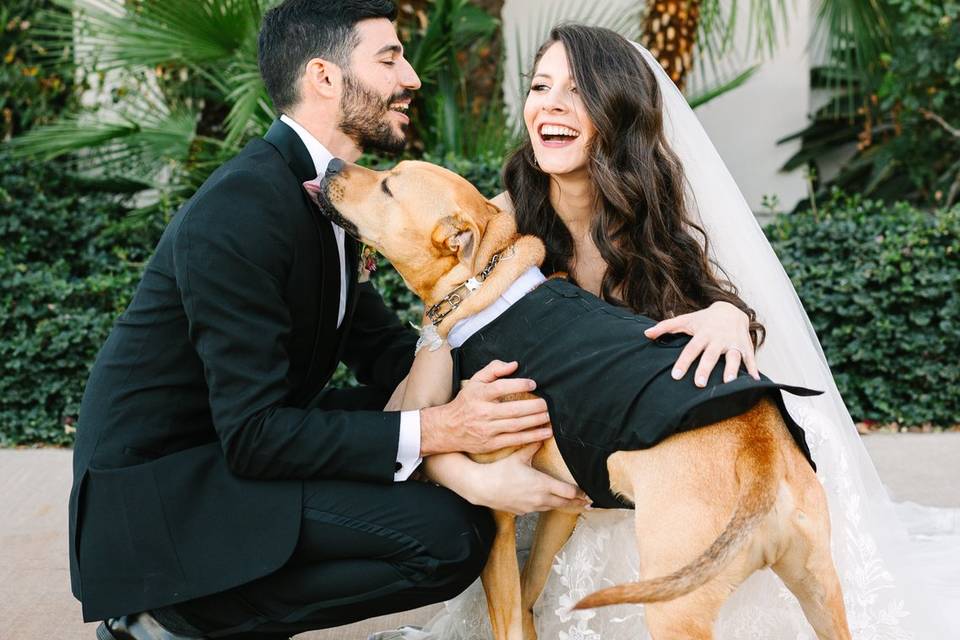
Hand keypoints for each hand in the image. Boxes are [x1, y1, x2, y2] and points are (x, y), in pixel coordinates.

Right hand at [420, 360, 551, 455]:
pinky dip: (532, 437)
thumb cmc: (466, 402)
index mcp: (478, 394)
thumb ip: (493, 369)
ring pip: (516, 425)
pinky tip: (545, 433)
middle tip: (548, 403)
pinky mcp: (491, 444)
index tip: (533, 384)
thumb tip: (514, 365)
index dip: (518, 385)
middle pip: (512, 410)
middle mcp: (482, 413)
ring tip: (549, 416)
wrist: (447, 428)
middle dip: (534, 407)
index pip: (499, 388)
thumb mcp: (475, 381)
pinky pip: (515, 440)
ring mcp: (487, 430)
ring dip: (536, 421)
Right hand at [467, 443, 589, 514]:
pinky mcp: (523, 512)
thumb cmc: (499, 471)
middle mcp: (540, 499)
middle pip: (565, 503)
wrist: (481, 487)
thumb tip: (542, 433)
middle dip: (577, 502)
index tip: (589, 493)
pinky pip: (539, 509)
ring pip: (553, 507)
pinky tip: (548, 502)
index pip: (569, 492)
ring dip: (562, 504)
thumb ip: (532, 445)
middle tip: (589, 502)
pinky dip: (547, 506)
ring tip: (574, 503)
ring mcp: (531, 507)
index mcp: (542, 484)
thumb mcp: (518, 456)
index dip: (580, 493)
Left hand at [644, 301, 759, 386]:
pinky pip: (750, 358)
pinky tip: (755, 381)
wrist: (731, 309)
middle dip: (705, 368)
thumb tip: (646, 334)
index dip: (683, 362)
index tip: (676, 376)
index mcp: (703, 334)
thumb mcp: (686, 320)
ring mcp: (733, 342)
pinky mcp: (745, 346)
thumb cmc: (704, 319)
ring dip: (732, 369)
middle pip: (711, 355)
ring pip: (733, 356)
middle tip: (699, 384)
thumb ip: (666, 327)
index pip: (691, 349)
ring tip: (729, 382)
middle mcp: (718, 339)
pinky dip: (754, 369)